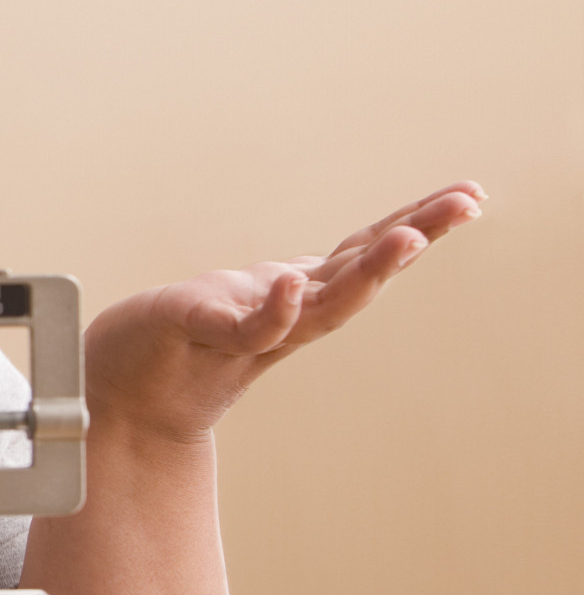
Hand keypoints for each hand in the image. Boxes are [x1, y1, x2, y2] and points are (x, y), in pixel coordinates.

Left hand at [84, 181, 484, 444]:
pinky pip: (249, 328)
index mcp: (298, 296)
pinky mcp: (207, 338)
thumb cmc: (180, 344)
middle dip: (417, 236)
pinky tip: (291, 284)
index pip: (365, 253)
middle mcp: (288, 313)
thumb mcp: (247, 304)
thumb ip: (289, 292)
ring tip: (407, 238)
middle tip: (467, 204)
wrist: (124, 397)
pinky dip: (274, 310)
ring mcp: (252, 329)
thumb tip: (332, 269)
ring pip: (322, 306)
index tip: (471, 197)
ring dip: (366, 274)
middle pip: (362, 273)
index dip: (417, 224)